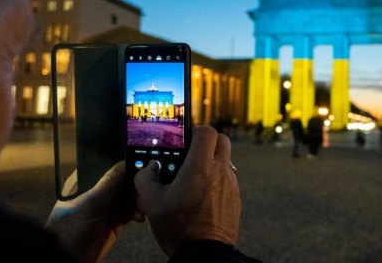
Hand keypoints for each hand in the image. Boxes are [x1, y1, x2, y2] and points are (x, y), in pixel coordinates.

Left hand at [45, 162, 143, 262]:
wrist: (69, 258)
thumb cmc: (72, 227)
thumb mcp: (91, 203)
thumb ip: (109, 182)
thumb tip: (125, 162)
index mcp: (86, 181)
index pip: (107, 166)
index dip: (123, 163)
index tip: (141, 162)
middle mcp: (97, 190)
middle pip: (122, 181)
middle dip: (135, 185)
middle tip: (146, 189)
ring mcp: (107, 206)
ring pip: (129, 196)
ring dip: (138, 200)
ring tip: (144, 207)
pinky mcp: (115, 220)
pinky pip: (130, 211)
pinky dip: (137, 212)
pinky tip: (140, 217)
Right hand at [135, 126, 240, 256]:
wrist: (204, 254)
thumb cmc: (179, 228)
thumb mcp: (152, 202)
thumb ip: (146, 178)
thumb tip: (150, 168)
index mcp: (201, 166)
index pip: (207, 131)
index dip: (195, 131)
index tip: (185, 140)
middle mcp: (220, 171)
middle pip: (222, 140)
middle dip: (207, 142)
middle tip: (191, 153)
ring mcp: (231, 184)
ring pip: (226, 159)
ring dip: (213, 161)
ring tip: (194, 176)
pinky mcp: (235, 198)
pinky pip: (229, 178)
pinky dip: (217, 179)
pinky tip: (202, 194)